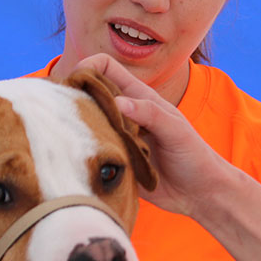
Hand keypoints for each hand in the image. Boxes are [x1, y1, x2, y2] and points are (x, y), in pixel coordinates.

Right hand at [64, 54, 234, 217]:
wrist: (200, 193)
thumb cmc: (194, 156)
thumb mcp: (176, 131)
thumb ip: (150, 114)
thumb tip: (118, 103)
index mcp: (139, 97)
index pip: (106, 67)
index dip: (88, 67)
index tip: (75, 82)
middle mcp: (125, 113)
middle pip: (90, 92)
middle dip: (73, 95)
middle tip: (60, 112)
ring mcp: (117, 135)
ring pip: (87, 121)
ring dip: (75, 124)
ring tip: (64, 134)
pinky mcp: (114, 158)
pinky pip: (92, 149)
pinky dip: (82, 150)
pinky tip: (76, 156)